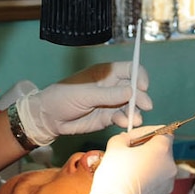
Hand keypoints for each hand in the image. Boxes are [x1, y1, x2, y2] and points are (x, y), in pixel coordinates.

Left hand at [14, 62, 151, 145]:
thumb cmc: (62, 97)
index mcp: (106, 73)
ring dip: (135, 112)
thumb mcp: (85, 94)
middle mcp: (112, 87)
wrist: (49, 118)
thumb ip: (108, 94)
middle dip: (141, 97)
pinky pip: (122, 118)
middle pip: (134, 89)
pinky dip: (125, 121)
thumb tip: (131, 91)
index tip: (143, 86)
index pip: (130, 69)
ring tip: (134, 120)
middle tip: (145, 106)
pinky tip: (123, 124)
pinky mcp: (108, 118)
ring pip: (130, 106)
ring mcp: (111, 103)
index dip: (139, 76)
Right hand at [77, 128, 175, 193]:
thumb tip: (126, 139)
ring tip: (130, 169)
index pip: (164, 132)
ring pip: (160, 168)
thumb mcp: (114, 147)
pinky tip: (133, 183)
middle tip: (130, 151)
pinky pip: (158, 183)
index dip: (149, 132)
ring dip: (149, 165)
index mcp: (161, 149)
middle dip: (148, 149)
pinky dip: (149, 180)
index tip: (136, 136)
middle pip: (163, 150)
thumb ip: (123, 138)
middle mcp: (170, 165)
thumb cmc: (115, 176)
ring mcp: (169, 183)